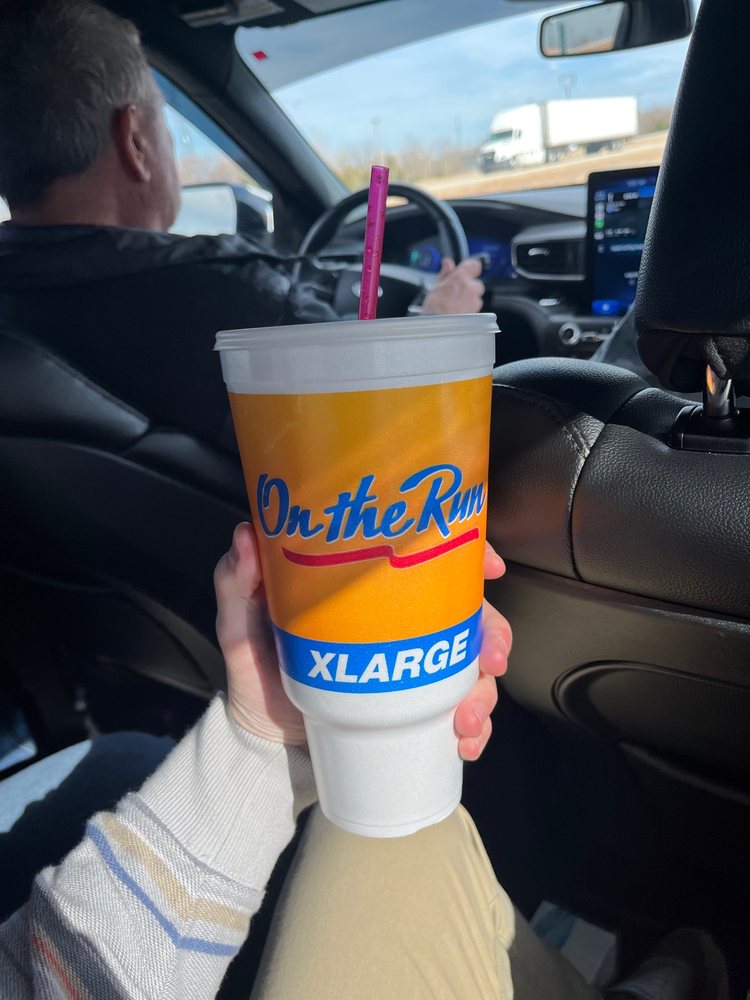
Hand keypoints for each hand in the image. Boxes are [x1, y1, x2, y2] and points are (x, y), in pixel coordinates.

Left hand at [214, 523, 511, 760]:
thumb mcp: (241, 623)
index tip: (489, 568)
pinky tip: (463, 745)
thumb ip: (239, 581)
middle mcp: (401, 622)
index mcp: (372, 591)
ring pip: (474, 666)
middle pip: (470, 613)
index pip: (430, 559)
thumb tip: (246, 535)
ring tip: (463, 722)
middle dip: (492, 635)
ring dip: (483, 693)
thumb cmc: (256, 670)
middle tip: (488, 662)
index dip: (469, 555)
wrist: (262, 740)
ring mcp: (415, 664)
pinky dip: (474, 730)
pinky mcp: (416, 708)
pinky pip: (461, 712)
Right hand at [421, 257, 484, 315]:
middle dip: (468, 287)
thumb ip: (445, 273)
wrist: (438, 327)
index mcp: (460, 277)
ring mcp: (475, 300)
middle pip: (475, 283)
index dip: (471, 268)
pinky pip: (475, 306)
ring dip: (469, 298)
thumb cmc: (435, 308)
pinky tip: (459, 311)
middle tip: (455, 293)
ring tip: (456, 304)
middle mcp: (471, 287)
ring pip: (476, 295)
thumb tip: (448, 263)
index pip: (474, 265)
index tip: (466, 271)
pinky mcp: (477, 311)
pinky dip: (469, 308)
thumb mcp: (436, 286)